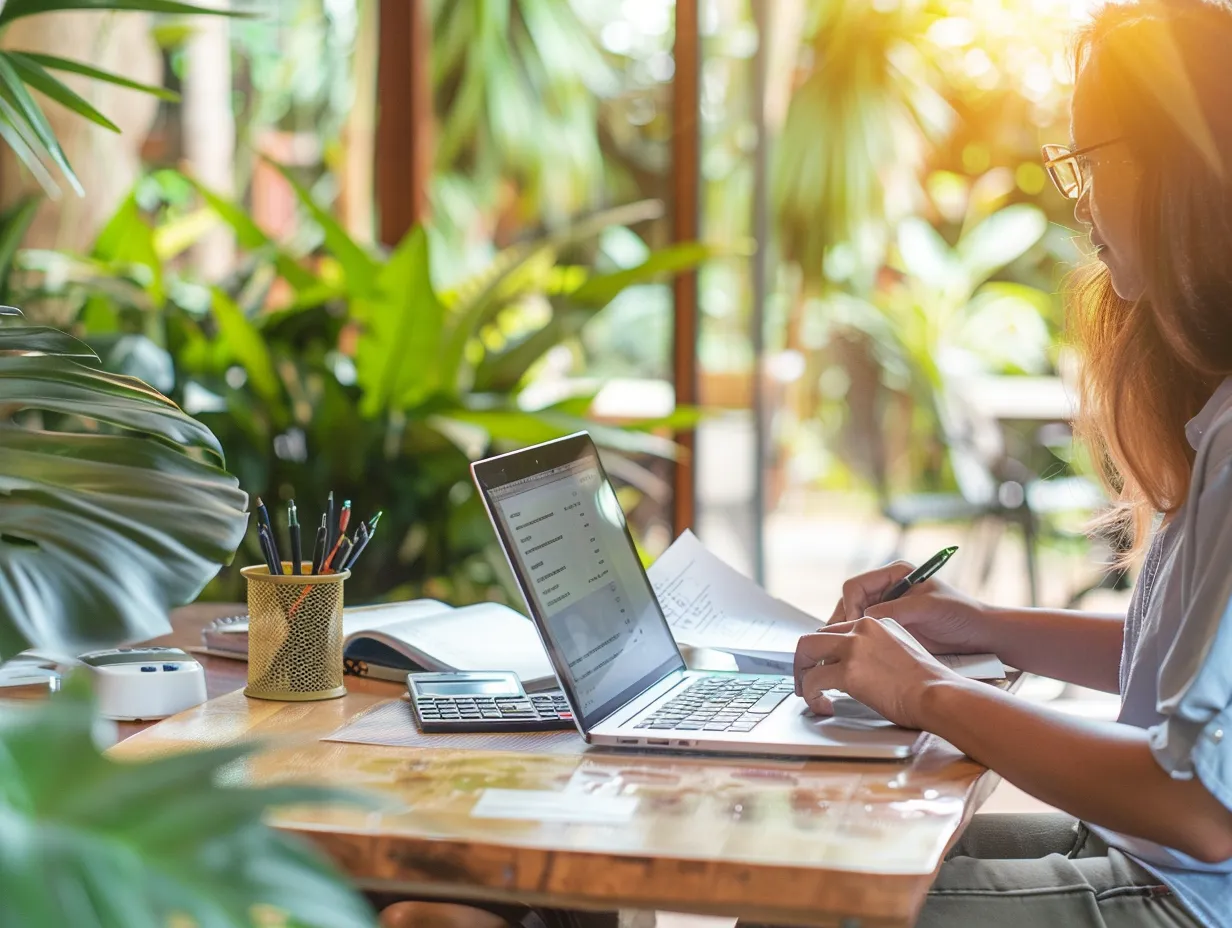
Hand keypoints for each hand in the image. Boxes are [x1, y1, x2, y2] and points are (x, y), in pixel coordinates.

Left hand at [794, 617, 959, 728]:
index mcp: (877, 622)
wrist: (939, 694)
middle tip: (804, 678)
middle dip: (805, 658)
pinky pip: (813, 680)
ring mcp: (854, 647)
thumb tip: (864, 667)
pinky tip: (822, 706)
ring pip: (806, 650)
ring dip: (802, 673)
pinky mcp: (848, 670)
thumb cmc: (929, 684)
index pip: (839, 630)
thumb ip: (880, 650)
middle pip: (816, 635)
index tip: (824, 668)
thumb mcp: (904, 651)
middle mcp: (863, 628)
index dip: (827, 652)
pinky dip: (811, 695)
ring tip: (807, 693)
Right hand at [827, 560, 996, 653]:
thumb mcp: (928, 607)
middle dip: (843, 622)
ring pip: (852, 621)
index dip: (850, 606)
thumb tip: (864, 618)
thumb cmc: (961, 614)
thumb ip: (895, 610)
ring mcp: (888, 612)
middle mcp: (887, 591)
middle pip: (849, 603)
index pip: (855, 586)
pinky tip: (858, 655)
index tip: (855, 625)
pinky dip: (857, 644)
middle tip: (840, 642)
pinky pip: (864, 635)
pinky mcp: (891, 630)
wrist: (981, 637)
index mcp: (895, 575)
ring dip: (847, 634)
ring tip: (844, 651)